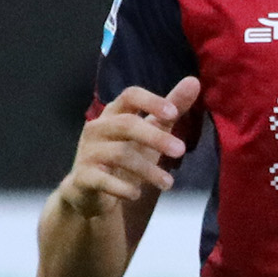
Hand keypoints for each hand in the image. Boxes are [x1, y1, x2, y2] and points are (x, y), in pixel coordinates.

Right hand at [61, 77, 198, 219]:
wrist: (91, 192)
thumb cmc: (125, 155)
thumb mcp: (151, 131)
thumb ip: (170, 109)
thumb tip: (194, 82)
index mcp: (114, 113)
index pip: (130, 96)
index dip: (151, 101)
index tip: (173, 113)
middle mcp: (98, 128)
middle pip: (126, 125)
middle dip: (155, 137)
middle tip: (181, 150)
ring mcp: (88, 152)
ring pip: (119, 154)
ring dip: (147, 170)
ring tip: (168, 184)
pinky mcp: (83, 177)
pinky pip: (102, 180)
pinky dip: (121, 187)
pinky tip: (136, 194)